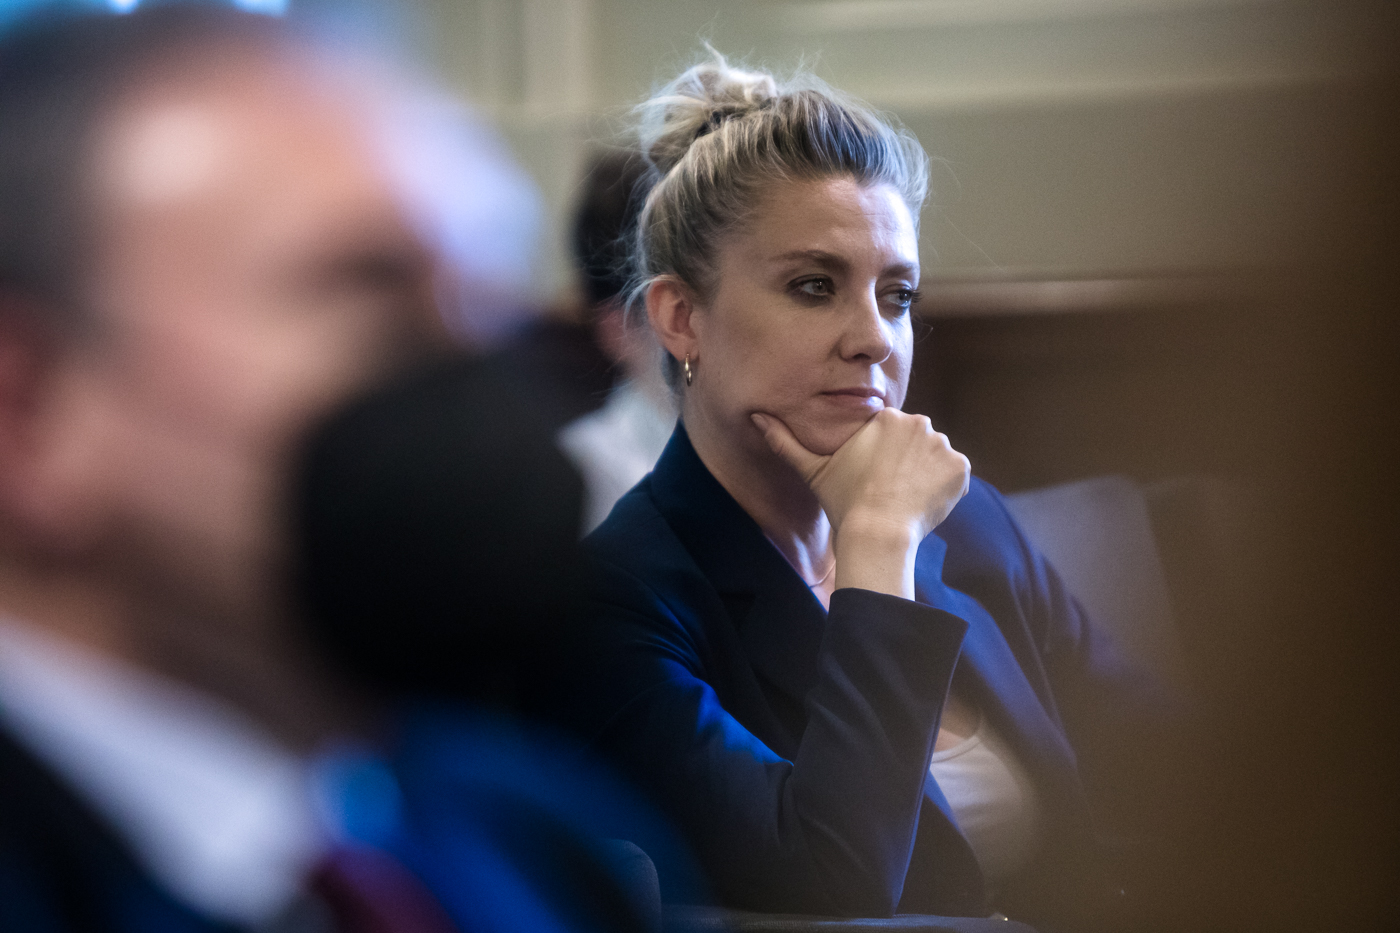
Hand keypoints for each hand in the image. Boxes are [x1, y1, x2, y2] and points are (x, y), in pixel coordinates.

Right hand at [751, 409, 969, 596]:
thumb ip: (785, 441)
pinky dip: (943, 488)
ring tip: (905, 498)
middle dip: (906, 463)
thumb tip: (755, 415)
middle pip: (915, 442)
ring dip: (925, 474)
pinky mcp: (959, 468)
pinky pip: (954, 474)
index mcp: (886, 418)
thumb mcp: (812, 470)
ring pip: (934, 457)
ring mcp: (942, 445)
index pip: (891, 433)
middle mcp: (918, 422)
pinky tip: (922, 503)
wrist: (877, 534)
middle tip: (890, 491)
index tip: (875, 479)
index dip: (883, 458)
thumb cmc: (843, 502)